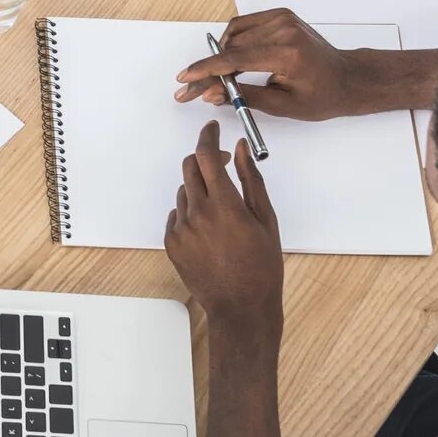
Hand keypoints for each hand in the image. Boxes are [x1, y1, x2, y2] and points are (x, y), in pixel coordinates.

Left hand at [165, 122, 284, 336]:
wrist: (241, 307)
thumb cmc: (261, 266)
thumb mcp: (266, 220)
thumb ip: (251, 179)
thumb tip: (240, 148)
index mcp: (225, 205)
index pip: (207, 156)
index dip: (208, 137)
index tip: (212, 129)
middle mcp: (197, 213)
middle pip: (190, 167)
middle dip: (204, 160)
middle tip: (222, 167)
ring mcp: (180, 229)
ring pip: (184, 192)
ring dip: (200, 190)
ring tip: (223, 214)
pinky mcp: (171, 243)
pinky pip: (176, 215)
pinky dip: (190, 213)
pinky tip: (210, 232)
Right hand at [173, 8, 368, 119]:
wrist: (347, 78)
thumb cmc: (323, 96)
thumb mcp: (283, 106)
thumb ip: (244, 97)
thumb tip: (211, 94)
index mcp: (287, 53)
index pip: (235, 59)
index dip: (206, 70)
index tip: (186, 79)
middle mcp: (284, 30)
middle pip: (230, 48)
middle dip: (209, 70)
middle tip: (192, 89)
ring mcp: (282, 19)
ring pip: (233, 35)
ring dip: (221, 56)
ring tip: (217, 78)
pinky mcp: (280, 15)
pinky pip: (243, 25)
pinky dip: (233, 41)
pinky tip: (232, 58)